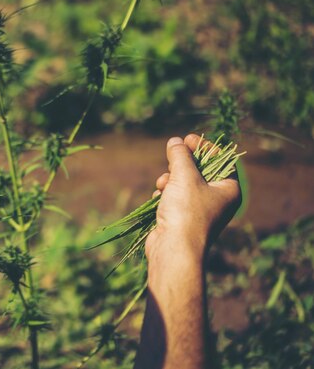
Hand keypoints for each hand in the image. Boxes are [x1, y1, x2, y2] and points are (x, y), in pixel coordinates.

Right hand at [145, 134, 240, 264]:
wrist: (174, 249)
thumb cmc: (186, 211)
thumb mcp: (184, 176)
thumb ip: (180, 155)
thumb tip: (175, 141)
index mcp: (229, 189)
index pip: (221, 160)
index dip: (204, 147)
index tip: (187, 139)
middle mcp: (217, 200)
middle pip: (200, 170)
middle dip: (182, 164)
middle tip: (171, 157)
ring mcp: (199, 210)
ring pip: (183, 183)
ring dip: (170, 179)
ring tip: (163, 184)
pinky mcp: (182, 218)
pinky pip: (174, 197)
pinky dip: (165, 194)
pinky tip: (159, 196)